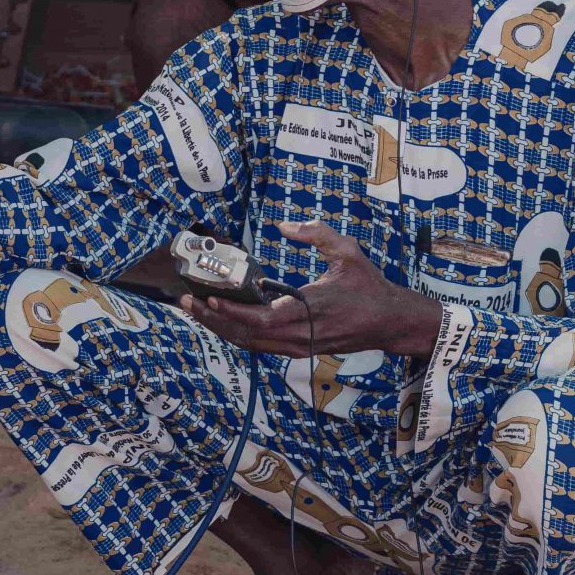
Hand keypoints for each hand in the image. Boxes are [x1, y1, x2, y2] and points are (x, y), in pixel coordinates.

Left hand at [182, 222, 444, 358]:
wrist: (389, 322)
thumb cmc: (368, 285)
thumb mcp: (347, 251)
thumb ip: (316, 234)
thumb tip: (283, 224)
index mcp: (310, 310)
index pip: (262, 319)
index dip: (232, 312)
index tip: (209, 298)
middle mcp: (300, 334)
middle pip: (246, 335)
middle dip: (212, 320)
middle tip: (185, 301)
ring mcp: (298, 346)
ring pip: (249, 344)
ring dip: (219, 328)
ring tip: (194, 309)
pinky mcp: (298, 349)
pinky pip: (259, 345)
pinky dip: (236, 332)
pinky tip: (220, 317)